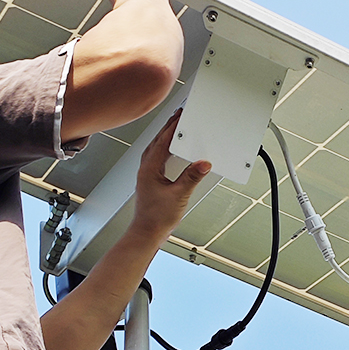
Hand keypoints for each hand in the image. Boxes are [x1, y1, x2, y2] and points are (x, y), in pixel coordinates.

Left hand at [132, 111, 210, 241]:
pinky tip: (172, 151)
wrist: (146, 234)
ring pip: (155, 149)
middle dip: (169, 127)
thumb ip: (192, 177)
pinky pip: (157, 158)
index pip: (163, 141)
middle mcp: (146, 169)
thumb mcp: (179, 196)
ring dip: (166, 137)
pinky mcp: (150, 180)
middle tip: (179, 115)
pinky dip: (165, 149)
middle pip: (157, 141)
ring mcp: (146, 174)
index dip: (173, 127)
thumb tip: (202, 163)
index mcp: (149, 168)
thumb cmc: (156, 218)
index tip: (181, 115)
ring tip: (176, 128)